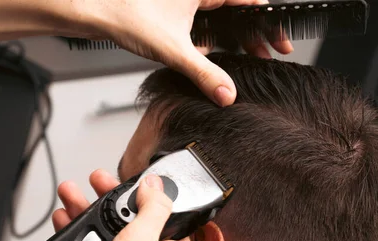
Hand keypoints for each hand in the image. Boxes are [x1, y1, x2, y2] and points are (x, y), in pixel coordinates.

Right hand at [51, 170, 192, 240]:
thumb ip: (153, 209)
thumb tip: (159, 185)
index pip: (170, 214)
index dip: (153, 193)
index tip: (135, 178)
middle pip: (135, 218)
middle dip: (114, 197)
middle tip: (97, 181)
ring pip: (112, 231)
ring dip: (92, 210)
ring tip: (72, 193)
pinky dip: (81, 232)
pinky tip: (66, 220)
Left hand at [73, 0, 292, 105]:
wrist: (97, 11)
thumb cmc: (129, 16)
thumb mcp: (174, 50)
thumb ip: (203, 73)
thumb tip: (227, 93)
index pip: (250, 2)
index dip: (269, 24)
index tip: (280, 43)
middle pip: (239, 11)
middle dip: (255, 34)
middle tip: (269, 55)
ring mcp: (187, 1)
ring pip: (223, 17)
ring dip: (236, 37)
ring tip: (250, 57)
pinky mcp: (176, 10)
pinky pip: (205, 23)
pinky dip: (214, 39)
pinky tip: (213, 56)